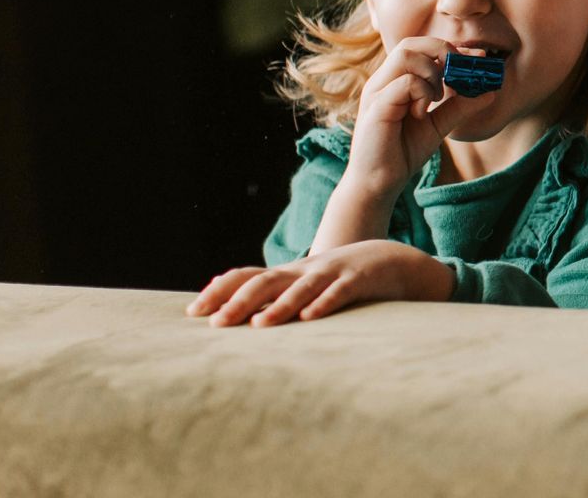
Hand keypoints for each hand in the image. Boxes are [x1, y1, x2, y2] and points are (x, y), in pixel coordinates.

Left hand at [186, 241, 453, 326]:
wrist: (393, 261)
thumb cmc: (343, 280)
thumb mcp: (308, 287)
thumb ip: (278, 299)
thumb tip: (239, 320)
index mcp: (289, 274)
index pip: (246, 276)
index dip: (220, 290)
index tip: (193, 311)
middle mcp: (305, 270)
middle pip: (265, 281)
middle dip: (238, 302)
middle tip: (215, 324)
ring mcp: (332, 272)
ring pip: (301, 287)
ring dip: (279, 307)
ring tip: (258, 326)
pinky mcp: (359, 279)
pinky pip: (340, 291)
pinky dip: (324, 304)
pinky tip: (311, 318)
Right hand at [344, 36, 486, 196]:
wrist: (378, 183)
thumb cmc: (402, 152)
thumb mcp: (438, 125)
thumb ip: (460, 107)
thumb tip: (490, 92)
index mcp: (395, 80)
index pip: (421, 48)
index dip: (451, 47)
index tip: (479, 56)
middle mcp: (383, 80)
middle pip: (411, 43)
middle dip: (442, 50)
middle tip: (460, 71)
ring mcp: (377, 91)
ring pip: (406, 55)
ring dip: (432, 71)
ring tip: (436, 98)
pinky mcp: (376, 106)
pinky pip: (405, 82)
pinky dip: (422, 92)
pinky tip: (423, 112)